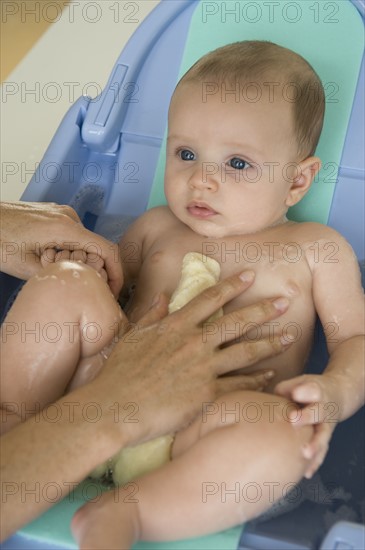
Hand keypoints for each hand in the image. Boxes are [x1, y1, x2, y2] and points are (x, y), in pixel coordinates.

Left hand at [0, 201, 121, 296]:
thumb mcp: (27, 268)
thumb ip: (60, 275)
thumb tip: (81, 285)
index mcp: (66, 228)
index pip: (107, 250)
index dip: (117, 274)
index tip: (114, 292)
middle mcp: (69, 217)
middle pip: (96, 248)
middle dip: (93, 270)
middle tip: (75, 286)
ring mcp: (62, 213)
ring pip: (83, 243)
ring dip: (78, 261)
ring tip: (54, 271)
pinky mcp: (54, 215)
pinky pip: (72, 235)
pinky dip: (69, 251)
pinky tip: (48, 259)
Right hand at [95, 271, 291, 446]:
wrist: (115, 407)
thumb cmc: (119, 373)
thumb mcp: (133, 336)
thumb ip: (152, 315)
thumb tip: (162, 296)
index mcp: (176, 326)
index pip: (210, 299)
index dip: (233, 285)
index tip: (251, 275)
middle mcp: (194, 342)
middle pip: (236, 322)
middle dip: (263, 310)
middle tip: (285, 301)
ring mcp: (202, 368)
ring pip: (245, 351)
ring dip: (269, 343)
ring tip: (289, 336)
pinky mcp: (206, 393)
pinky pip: (238, 384)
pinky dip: (256, 379)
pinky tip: (270, 376)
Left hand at [275, 374, 338, 477]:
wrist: (335, 395)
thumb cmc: (307, 390)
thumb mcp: (299, 383)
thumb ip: (286, 389)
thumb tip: (272, 401)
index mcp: (317, 391)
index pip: (312, 390)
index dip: (304, 392)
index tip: (295, 394)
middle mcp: (324, 408)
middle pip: (318, 412)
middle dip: (306, 416)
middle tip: (293, 420)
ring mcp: (326, 424)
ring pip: (323, 435)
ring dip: (315, 445)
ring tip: (305, 453)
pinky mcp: (325, 438)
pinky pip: (322, 451)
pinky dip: (315, 462)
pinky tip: (306, 472)